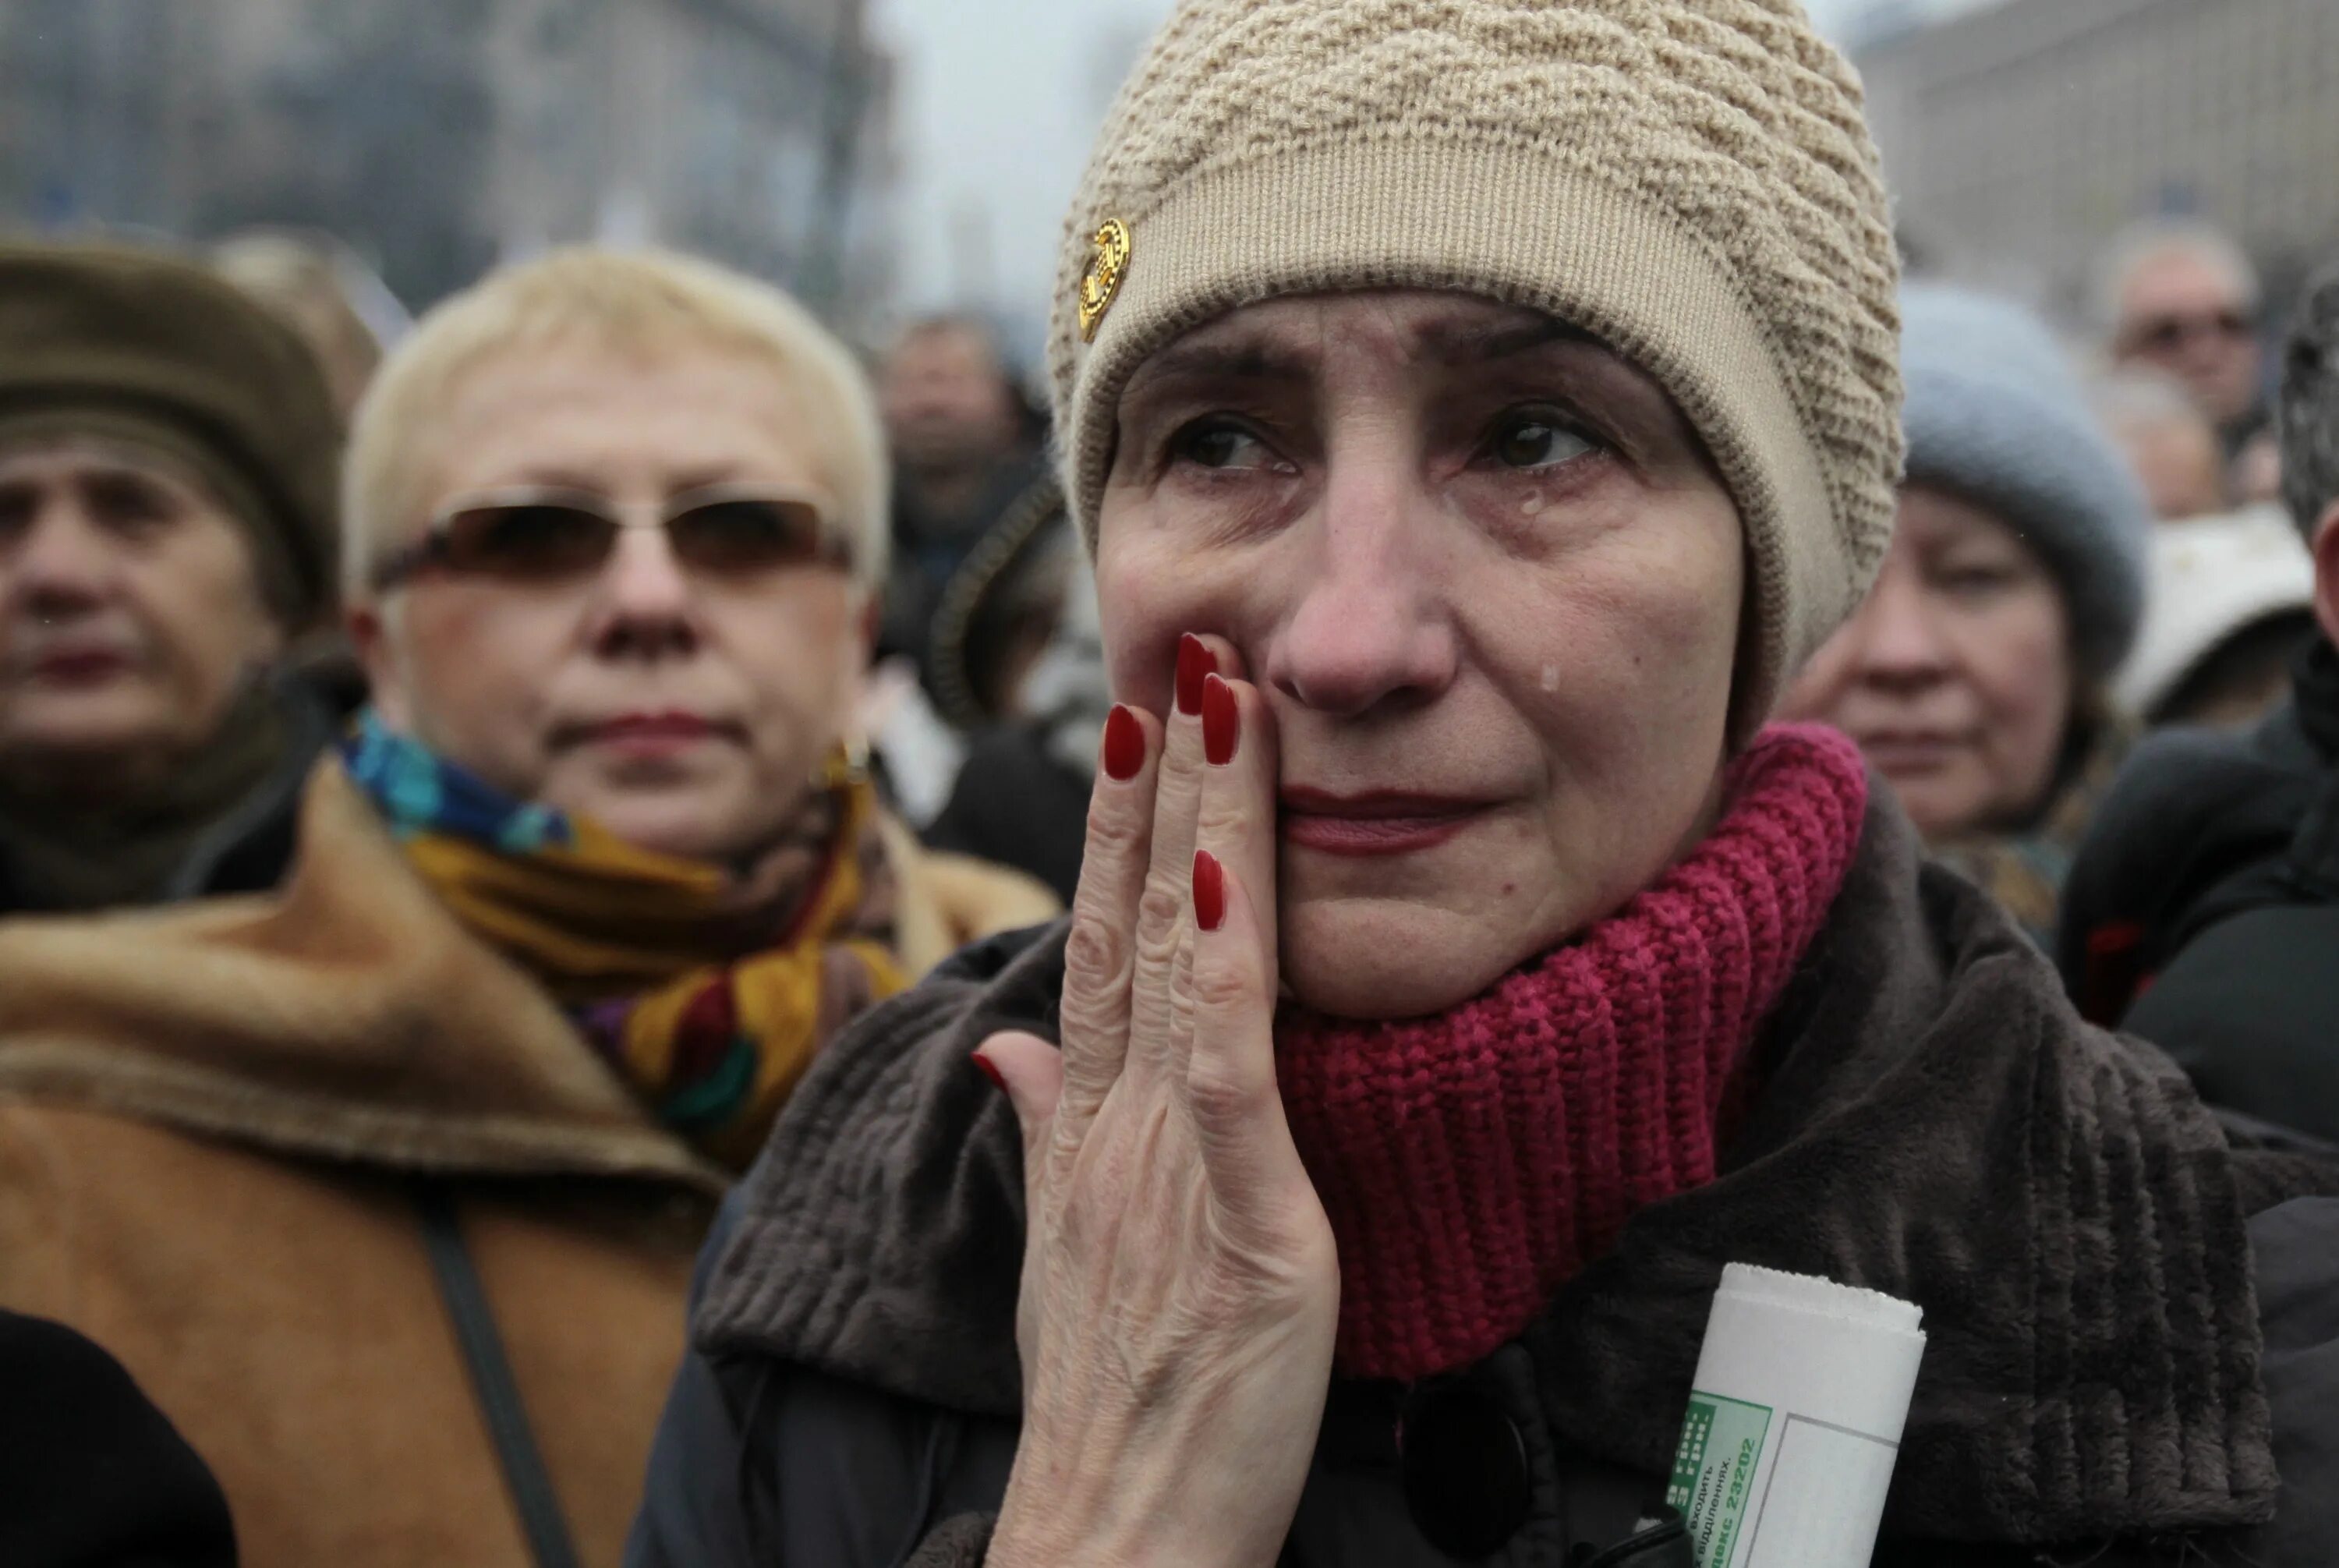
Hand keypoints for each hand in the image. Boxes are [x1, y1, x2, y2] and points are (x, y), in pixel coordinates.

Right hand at [978, 635, 1338, 1567]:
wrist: (1113, 1535)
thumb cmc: (1109, 1394)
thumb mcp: (1067, 1241)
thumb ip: (1045, 1124)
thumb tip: (1008, 1037)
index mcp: (1090, 1120)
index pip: (1095, 934)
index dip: (1113, 818)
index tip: (1135, 712)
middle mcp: (1117, 1119)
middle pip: (1131, 915)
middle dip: (1158, 777)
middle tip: (1182, 645)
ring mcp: (1169, 1162)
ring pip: (1180, 962)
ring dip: (1195, 826)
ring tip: (1210, 706)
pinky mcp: (1239, 1222)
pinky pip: (1229, 1079)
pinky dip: (1227, 978)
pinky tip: (1231, 883)